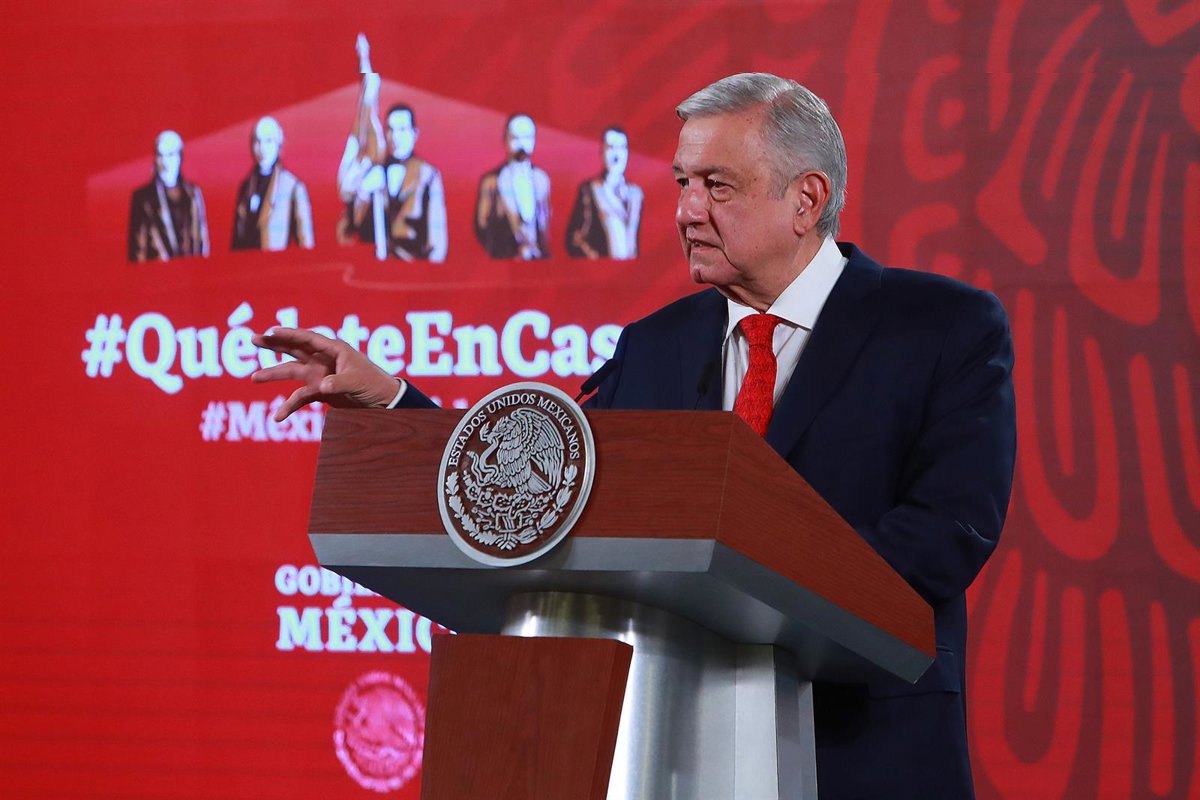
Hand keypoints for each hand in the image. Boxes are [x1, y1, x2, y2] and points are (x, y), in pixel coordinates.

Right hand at [251, 327, 399, 421]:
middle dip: (274, 344)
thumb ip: (339, 382)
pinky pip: (300, 398)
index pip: (308, 338)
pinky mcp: (320, 392)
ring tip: (255, 378)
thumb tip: (320, 387)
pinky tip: (278, 417)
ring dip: (274, 374)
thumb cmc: (374, 384)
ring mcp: (320, 375)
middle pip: (294, 349)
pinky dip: (289, 406)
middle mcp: (323, 360)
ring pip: (292, 372)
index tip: (271, 331)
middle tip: (254, 339)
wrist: (383, 402)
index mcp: (334, 350)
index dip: (290, 334)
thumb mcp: (358, 382)